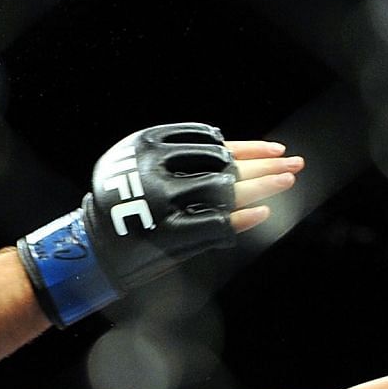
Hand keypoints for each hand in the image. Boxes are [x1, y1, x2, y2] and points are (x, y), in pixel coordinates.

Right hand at [17, 124, 301, 326]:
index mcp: (151, 147)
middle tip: (295, 163)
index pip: (215, 144)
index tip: (275, 148)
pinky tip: (264, 214)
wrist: (92, 244)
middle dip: (265, 165)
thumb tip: (236, 153)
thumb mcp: (141, 164)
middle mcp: (160, 173)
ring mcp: (167, 206)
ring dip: (261, 187)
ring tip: (289, 181)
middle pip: (226, 166)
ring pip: (226, 193)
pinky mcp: (170, 237)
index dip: (250, 147)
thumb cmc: (121, 203)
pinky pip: (216, 226)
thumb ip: (180, 158)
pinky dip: (241, 220)